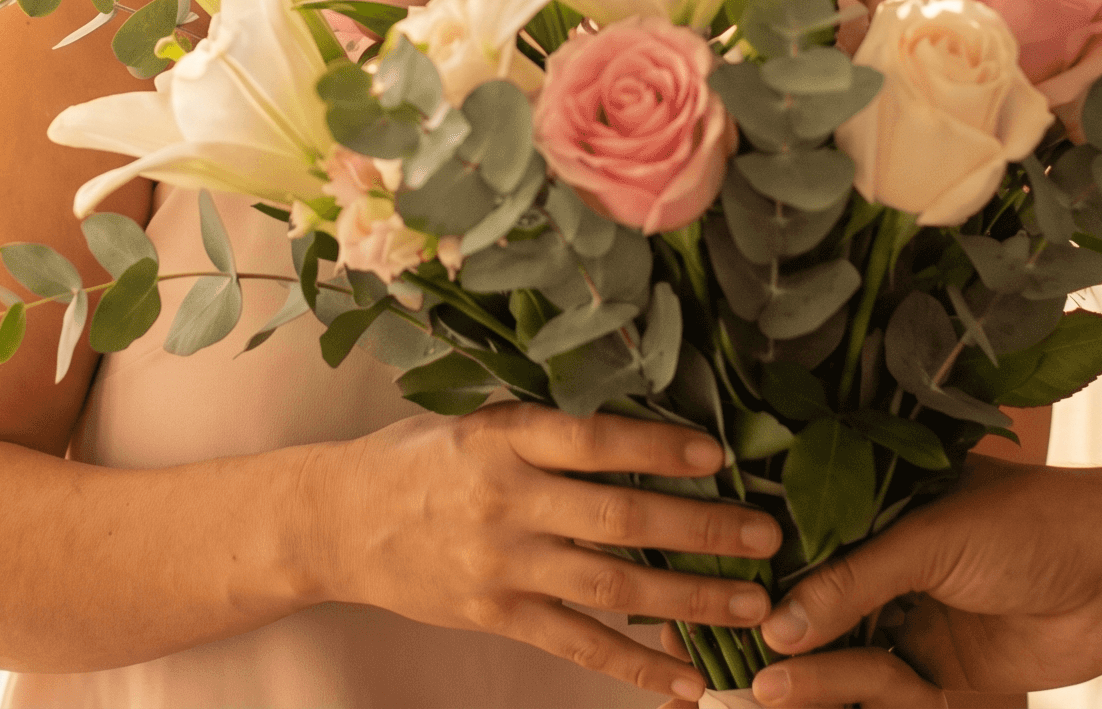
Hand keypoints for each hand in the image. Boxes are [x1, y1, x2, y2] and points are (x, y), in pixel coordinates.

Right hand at [309, 404, 786, 700]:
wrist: (337, 520)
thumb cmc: (420, 459)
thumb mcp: (476, 421)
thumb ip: (549, 428)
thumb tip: (651, 430)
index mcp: (501, 437)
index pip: (590, 440)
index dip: (656, 447)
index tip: (718, 454)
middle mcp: (503, 501)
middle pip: (616, 519)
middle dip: (699, 530)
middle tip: (764, 537)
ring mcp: (500, 565)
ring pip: (610, 587)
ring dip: (689, 600)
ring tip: (752, 607)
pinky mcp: (496, 614)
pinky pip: (578, 645)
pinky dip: (637, 666)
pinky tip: (689, 681)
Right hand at [726, 461, 1101, 704]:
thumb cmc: (1033, 525)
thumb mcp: (928, 539)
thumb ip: (850, 583)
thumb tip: (776, 632)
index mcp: (873, 507)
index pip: (794, 544)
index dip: (748, 578)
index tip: (699, 604)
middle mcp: (883, 565)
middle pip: (807, 613)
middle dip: (767, 645)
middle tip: (721, 674)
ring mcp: (909, 620)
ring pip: (837, 661)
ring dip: (806, 681)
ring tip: (765, 694)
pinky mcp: (937, 674)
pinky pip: (881, 693)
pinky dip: (855, 697)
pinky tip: (811, 696)